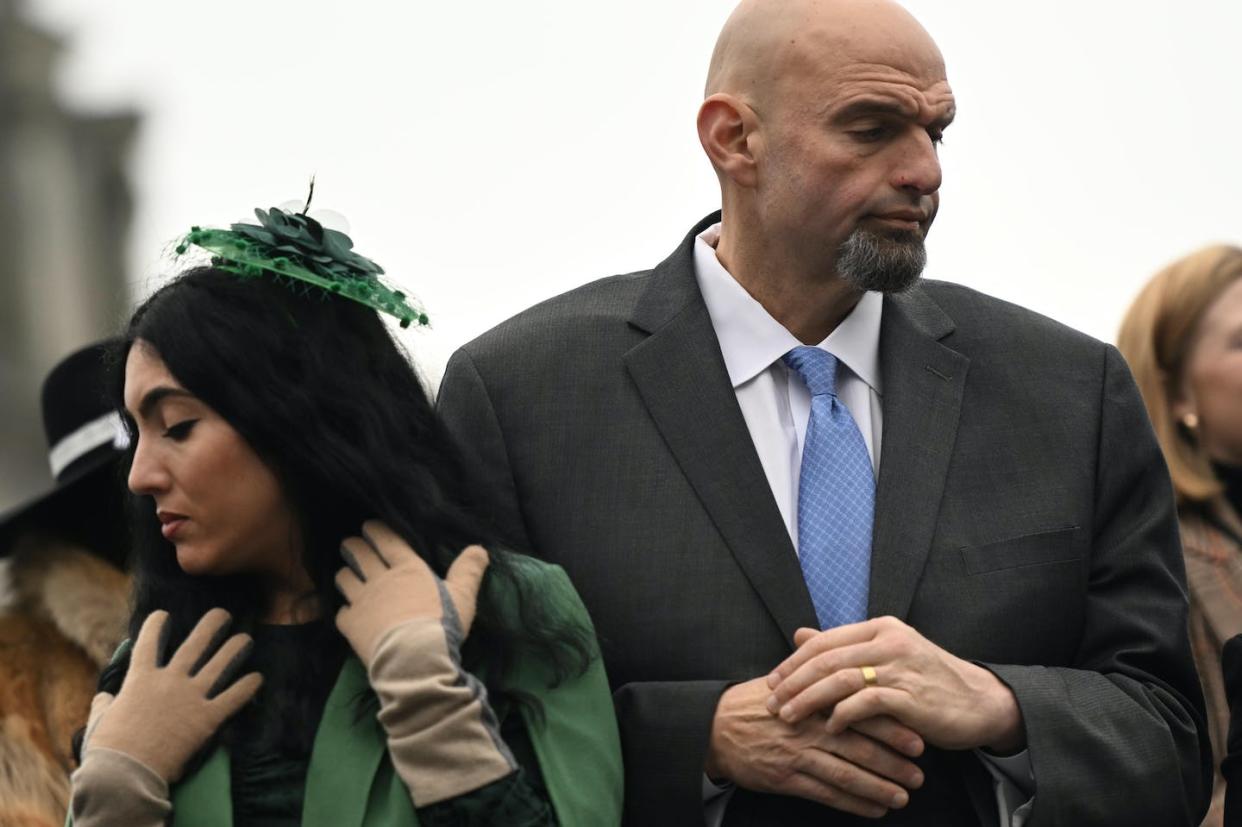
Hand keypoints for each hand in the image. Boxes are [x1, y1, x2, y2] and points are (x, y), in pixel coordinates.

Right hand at [85, 608, 261, 781]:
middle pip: (196, 644)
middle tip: (223, 614)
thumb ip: (105, 704)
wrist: (125, 775)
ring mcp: (191, 697)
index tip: (164, 614)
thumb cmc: (108, 750)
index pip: (148, 642)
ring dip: (236, 648)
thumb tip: (105, 699)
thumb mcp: (99, 721)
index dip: (156, 625)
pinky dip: (249, 686)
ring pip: (221, 663)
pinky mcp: (208, 718)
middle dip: (212, 625)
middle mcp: (169, 680)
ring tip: (245, 639)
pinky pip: (235, 696)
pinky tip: (258, 678)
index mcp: (140, 679)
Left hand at [335, 519, 489, 663]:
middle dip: (353, 546)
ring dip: (345, 574)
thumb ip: (469, 570)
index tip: (369, 526)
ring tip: (346, 575)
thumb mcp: (463, 595)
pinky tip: (349, 614)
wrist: (415, 658)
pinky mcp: (351, 624)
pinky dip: (345, 611)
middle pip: (359, 554)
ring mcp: (363, 601)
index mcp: (407, 569)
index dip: (376, 531)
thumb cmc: (442, 624)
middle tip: (350, 544)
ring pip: (344, 579)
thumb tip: (479, 548)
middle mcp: (381, 579)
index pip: (387, 541)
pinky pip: (341, 612)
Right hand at [705, 677, 925, 817]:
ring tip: (904, 796)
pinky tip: (874, 809)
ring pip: (847, 773)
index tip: (919, 738)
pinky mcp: (786, 777)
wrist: (716, 728)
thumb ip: (819, 672)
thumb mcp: (786, 681)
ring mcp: (797, 753)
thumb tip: (853, 661)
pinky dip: (853, 803)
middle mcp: (809, 726)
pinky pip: (826, 794)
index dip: (892, 727)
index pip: (860, 712)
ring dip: (879, 787)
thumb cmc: (756, 703)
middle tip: (920, 773)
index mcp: (813, 699)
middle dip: (893, 762)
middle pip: (860, 745)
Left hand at [766, 617, 1023, 752]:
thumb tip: (799, 634)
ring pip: (841, 679)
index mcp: (880, 627)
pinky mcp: (912, 696)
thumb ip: (844, 647)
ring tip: (789, 716)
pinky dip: (843, 714)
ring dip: (809, 700)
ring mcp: (901, 667)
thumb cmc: (927, 681)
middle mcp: (889, 641)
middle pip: (827, 658)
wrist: (980, 702)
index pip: (824, 640)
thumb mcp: (885, 655)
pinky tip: (830, 726)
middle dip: (794, 682)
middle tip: (772, 702)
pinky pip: (867, 702)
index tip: (772, 681)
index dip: (794, 661)